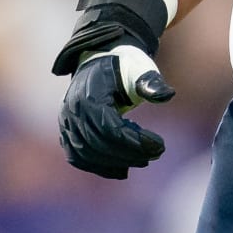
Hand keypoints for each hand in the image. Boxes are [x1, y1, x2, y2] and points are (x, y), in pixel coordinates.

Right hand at [58, 45, 174, 179]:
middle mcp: (71, 111)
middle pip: (98, 143)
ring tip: (144, 160)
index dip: (134, 141)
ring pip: (87, 154)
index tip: (159, 145)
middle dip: (129, 153)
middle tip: (156, 153)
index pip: (109, 128)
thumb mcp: (140, 68)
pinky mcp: (67, 132)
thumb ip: (151, 82)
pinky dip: (99, 166)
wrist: (100, 62)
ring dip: (116, 162)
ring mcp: (66, 123)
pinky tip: (122, 170)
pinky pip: (79, 157)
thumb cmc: (123, 66)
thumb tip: (167, 95)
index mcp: (87, 96)